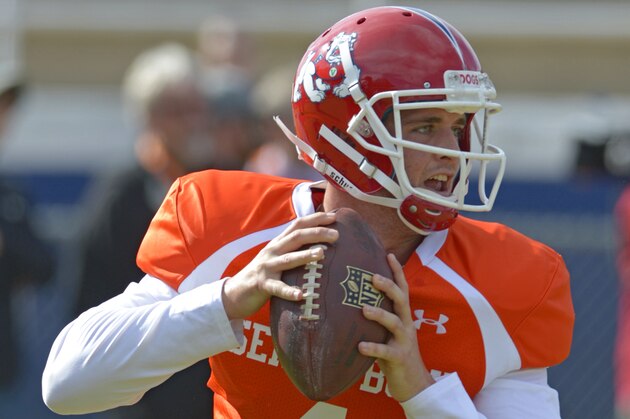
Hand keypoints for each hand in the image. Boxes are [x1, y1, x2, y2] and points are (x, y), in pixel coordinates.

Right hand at [222, 211, 337, 319]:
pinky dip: (289, 291)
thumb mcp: (278, 258)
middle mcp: (273, 251)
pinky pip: (277, 288)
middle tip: (336, 234)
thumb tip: (321, 246)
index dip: (315, 219)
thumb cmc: (264, 275)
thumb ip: (294, 250)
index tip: (334, 216)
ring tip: (321, 253)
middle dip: (316, 233)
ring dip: (305, 255)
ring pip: (288, 259)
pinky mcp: (262, 285)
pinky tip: (301, 295)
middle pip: (296, 237)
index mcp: (278, 243)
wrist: (235, 293)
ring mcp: (266, 267)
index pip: (297, 225)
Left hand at [358, 254, 434, 401]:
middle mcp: (406, 324)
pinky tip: (360, 346)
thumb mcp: (389, 331)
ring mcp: (404, 341)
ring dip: (379, 314)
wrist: (415, 384)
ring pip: (394, 322)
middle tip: (372, 277)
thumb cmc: (395, 353)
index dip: (397, 271)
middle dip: (388, 287)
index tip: (388, 253)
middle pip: (401, 300)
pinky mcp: (399, 358)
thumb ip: (379, 316)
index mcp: (403, 316)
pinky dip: (373, 347)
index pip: (402, 289)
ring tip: (363, 309)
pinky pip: (385, 351)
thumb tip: (354, 298)